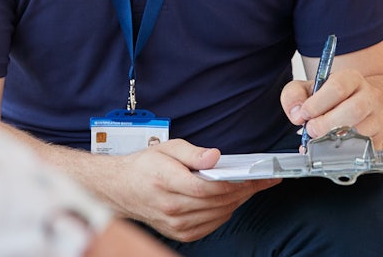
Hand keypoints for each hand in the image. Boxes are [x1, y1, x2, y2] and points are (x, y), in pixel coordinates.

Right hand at [104, 139, 278, 242]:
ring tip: (249, 187)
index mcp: (166, 182)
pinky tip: (230, 199)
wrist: (121, 190)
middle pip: (218, 201)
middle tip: (261, 180)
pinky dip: (225, 211)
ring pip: (219, 214)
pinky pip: (213, 223)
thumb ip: (192, 153)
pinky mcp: (181, 233)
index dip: (234, 182)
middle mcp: (172, 207)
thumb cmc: (144, 167)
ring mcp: (177, 224)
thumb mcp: (166, 148)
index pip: (208, 187)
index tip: (254, 175)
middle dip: (244, 190)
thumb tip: (215, 157)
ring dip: (237, 201)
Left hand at [281, 67, 382, 148]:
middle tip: (311, 130)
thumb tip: (297, 114)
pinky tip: (331, 150)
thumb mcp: (306, 89)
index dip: (318, 103)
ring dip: (335, 139)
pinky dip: (344, 153)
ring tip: (320, 139)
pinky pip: (365, 150)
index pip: (338, 87)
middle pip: (354, 109)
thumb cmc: (329, 98)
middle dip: (327, 123)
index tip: (305, 113)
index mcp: (351, 78)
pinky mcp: (379, 140)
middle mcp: (369, 97)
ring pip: (362, 132)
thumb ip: (294, 95)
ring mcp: (377, 119)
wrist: (356, 108)